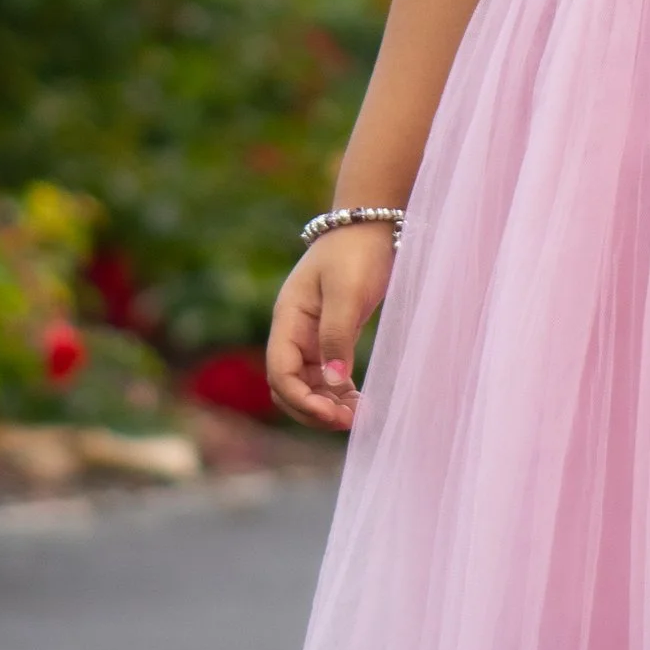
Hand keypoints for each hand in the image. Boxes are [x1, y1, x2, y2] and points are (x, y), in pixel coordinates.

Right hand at [266, 220, 397, 430]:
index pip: (280, 372)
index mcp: (288, 320)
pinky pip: (326, 377)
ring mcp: (309, 337)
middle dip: (312, 410)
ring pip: (307, 386)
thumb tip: (333, 383)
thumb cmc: (356, 254)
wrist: (369, 227)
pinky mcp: (329, 338)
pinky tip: (359, 403)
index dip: (301, 399)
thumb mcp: (347, 293)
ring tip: (358, 417)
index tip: (332, 414)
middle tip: (348, 422)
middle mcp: (293, 332)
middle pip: (287, 386)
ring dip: (326, 406)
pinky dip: (338, 394)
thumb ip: (338, 336)